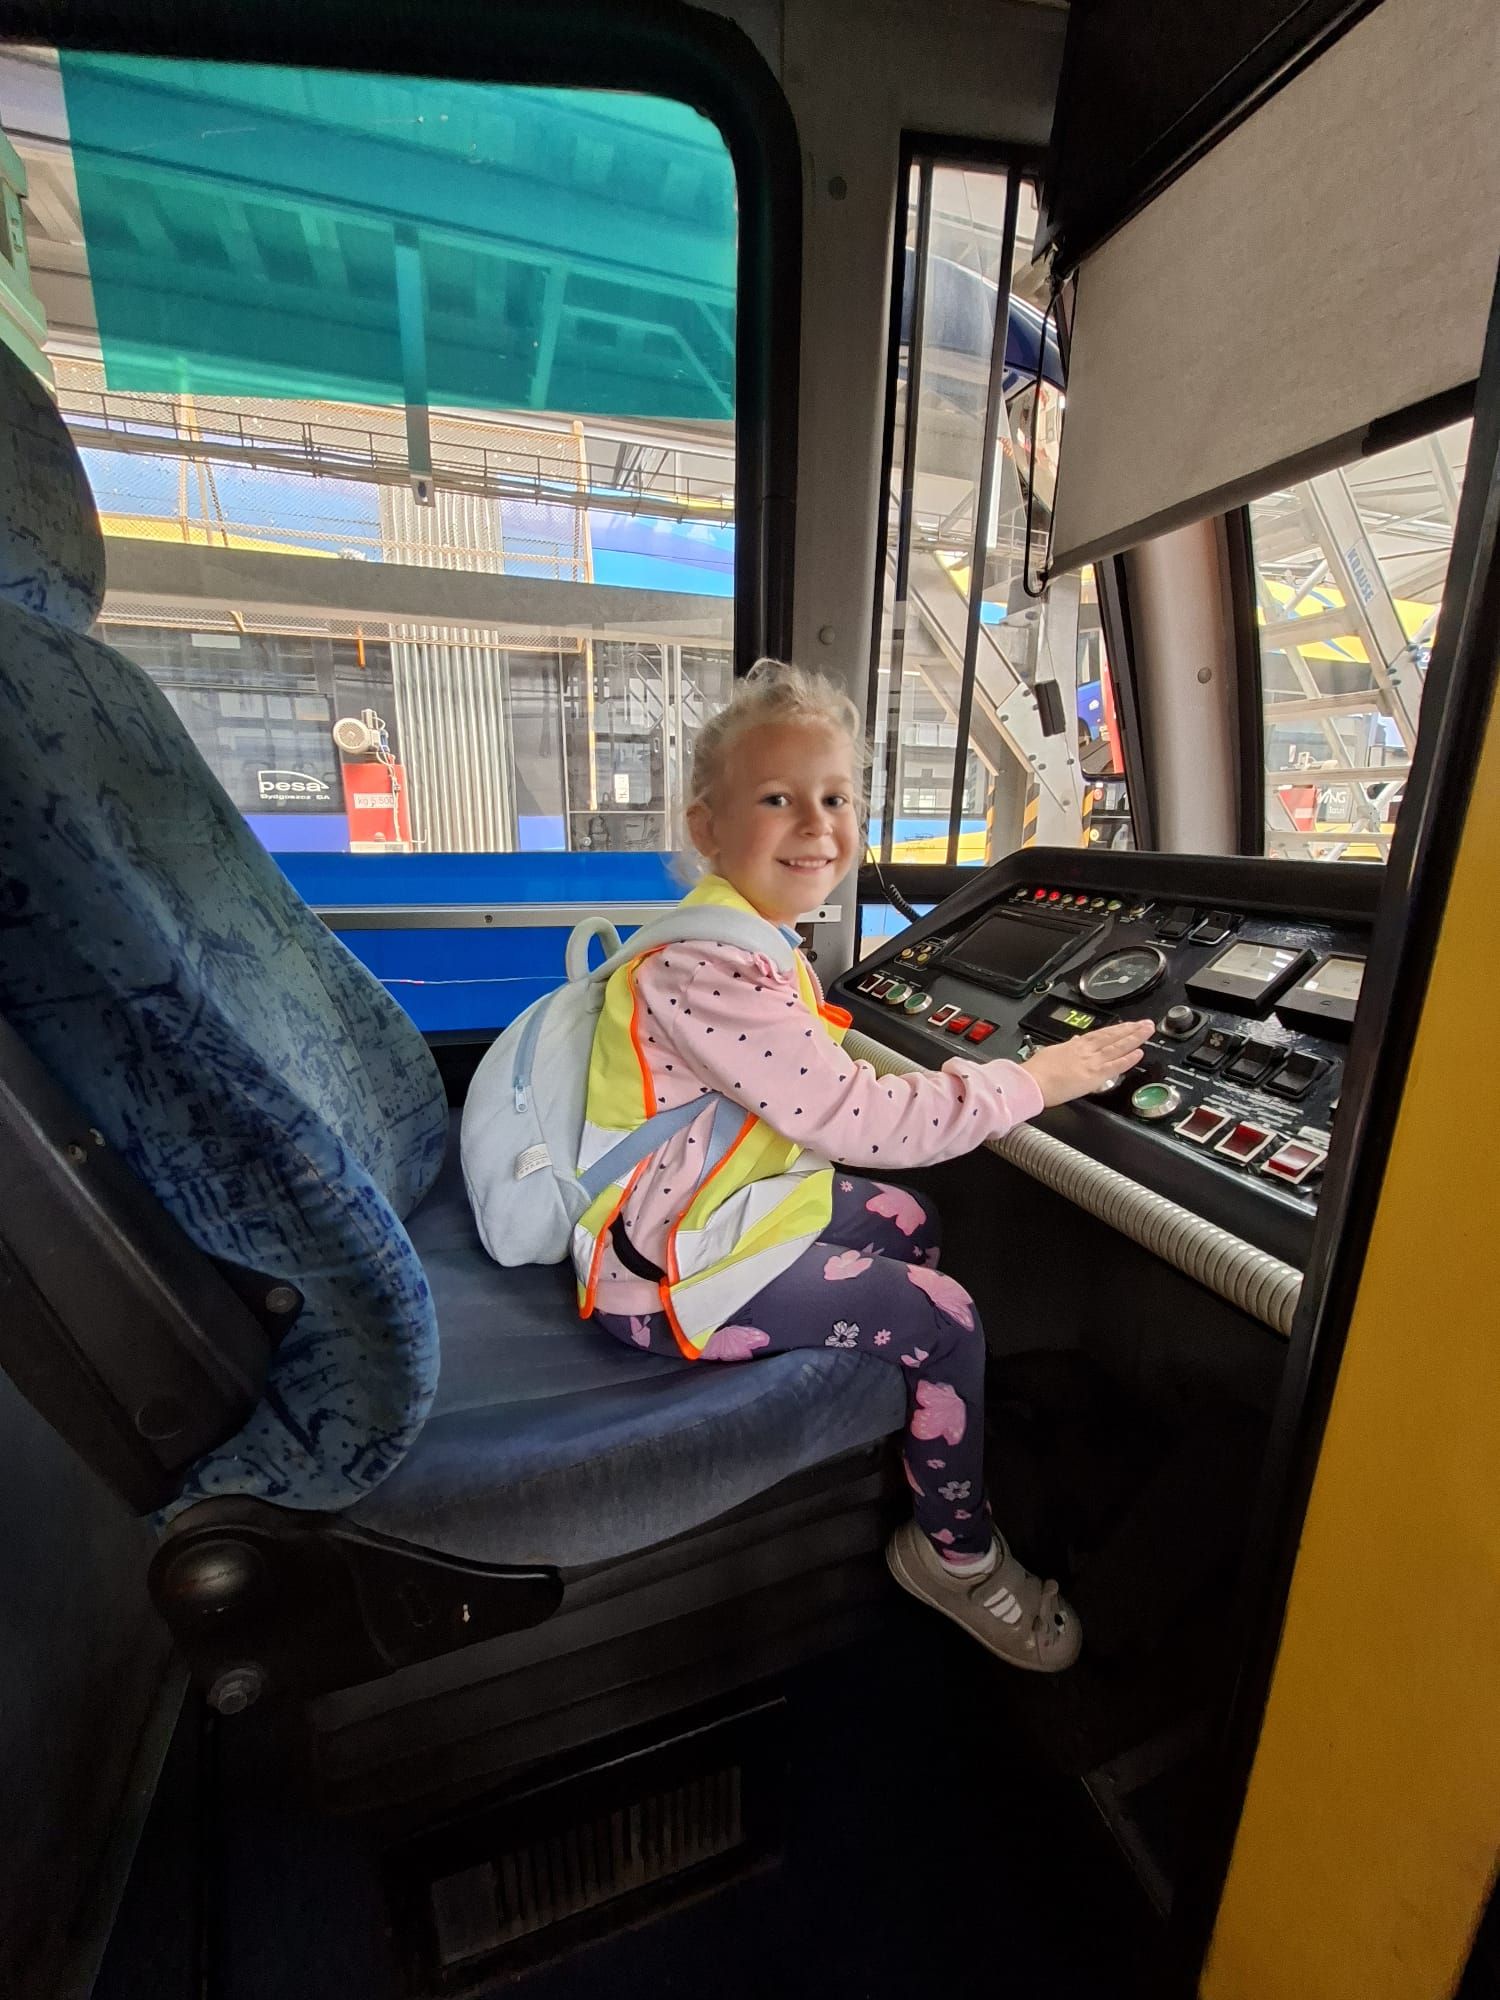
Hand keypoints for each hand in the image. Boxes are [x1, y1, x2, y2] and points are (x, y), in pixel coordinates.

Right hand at [1021, 1019, 1154, 1108]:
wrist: (1031, 1082)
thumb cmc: (1036, 1071)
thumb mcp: (1051, 1052)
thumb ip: (1066, 1047)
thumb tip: (1073, 1042)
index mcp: (1075, 1046)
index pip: (1101, 1035)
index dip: (1117, 1029)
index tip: (1129, 1025)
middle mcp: (1085, 1051)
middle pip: (1113, 1037)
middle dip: (1131, 1029)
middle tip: (1146, 1023)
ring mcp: (1091, 1062)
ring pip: (1117, 1047)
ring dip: (1134, 1038)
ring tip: (1147, 1031)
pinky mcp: (1093, 1075)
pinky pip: (1115, 1066)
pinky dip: (1128, 1059)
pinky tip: (1139, 1053)